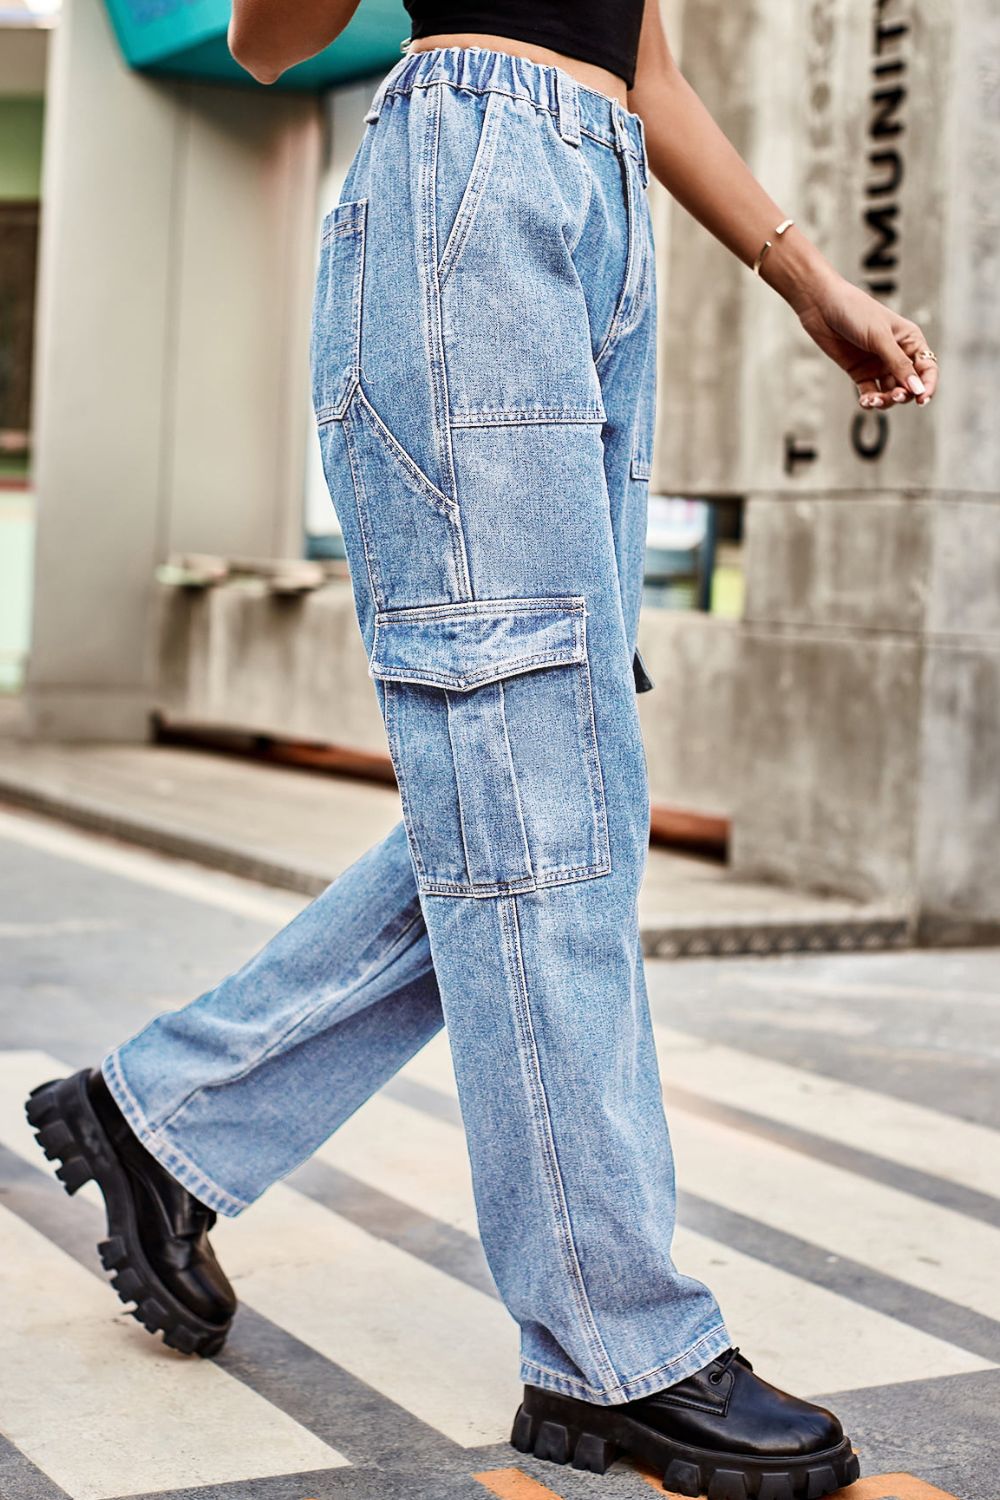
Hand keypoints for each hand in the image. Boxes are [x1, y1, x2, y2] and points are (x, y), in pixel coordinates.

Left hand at [791, 272, 937, 410]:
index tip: (922, 400)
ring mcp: (878, 364)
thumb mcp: (880, 337)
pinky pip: (871, 393)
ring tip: (875, 400)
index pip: (927, 368)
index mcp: (910, 340)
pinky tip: (866, 401)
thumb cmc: (855, 312)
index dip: (928, 385)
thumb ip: (898, 364)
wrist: (822, 306)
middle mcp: (897, 354)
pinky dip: (870, 400)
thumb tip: (917, 389)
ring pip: (890, 392)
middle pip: (909, 384)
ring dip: (886, 401)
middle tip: (896, 396)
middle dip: (905, 395)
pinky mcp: (860, 372)